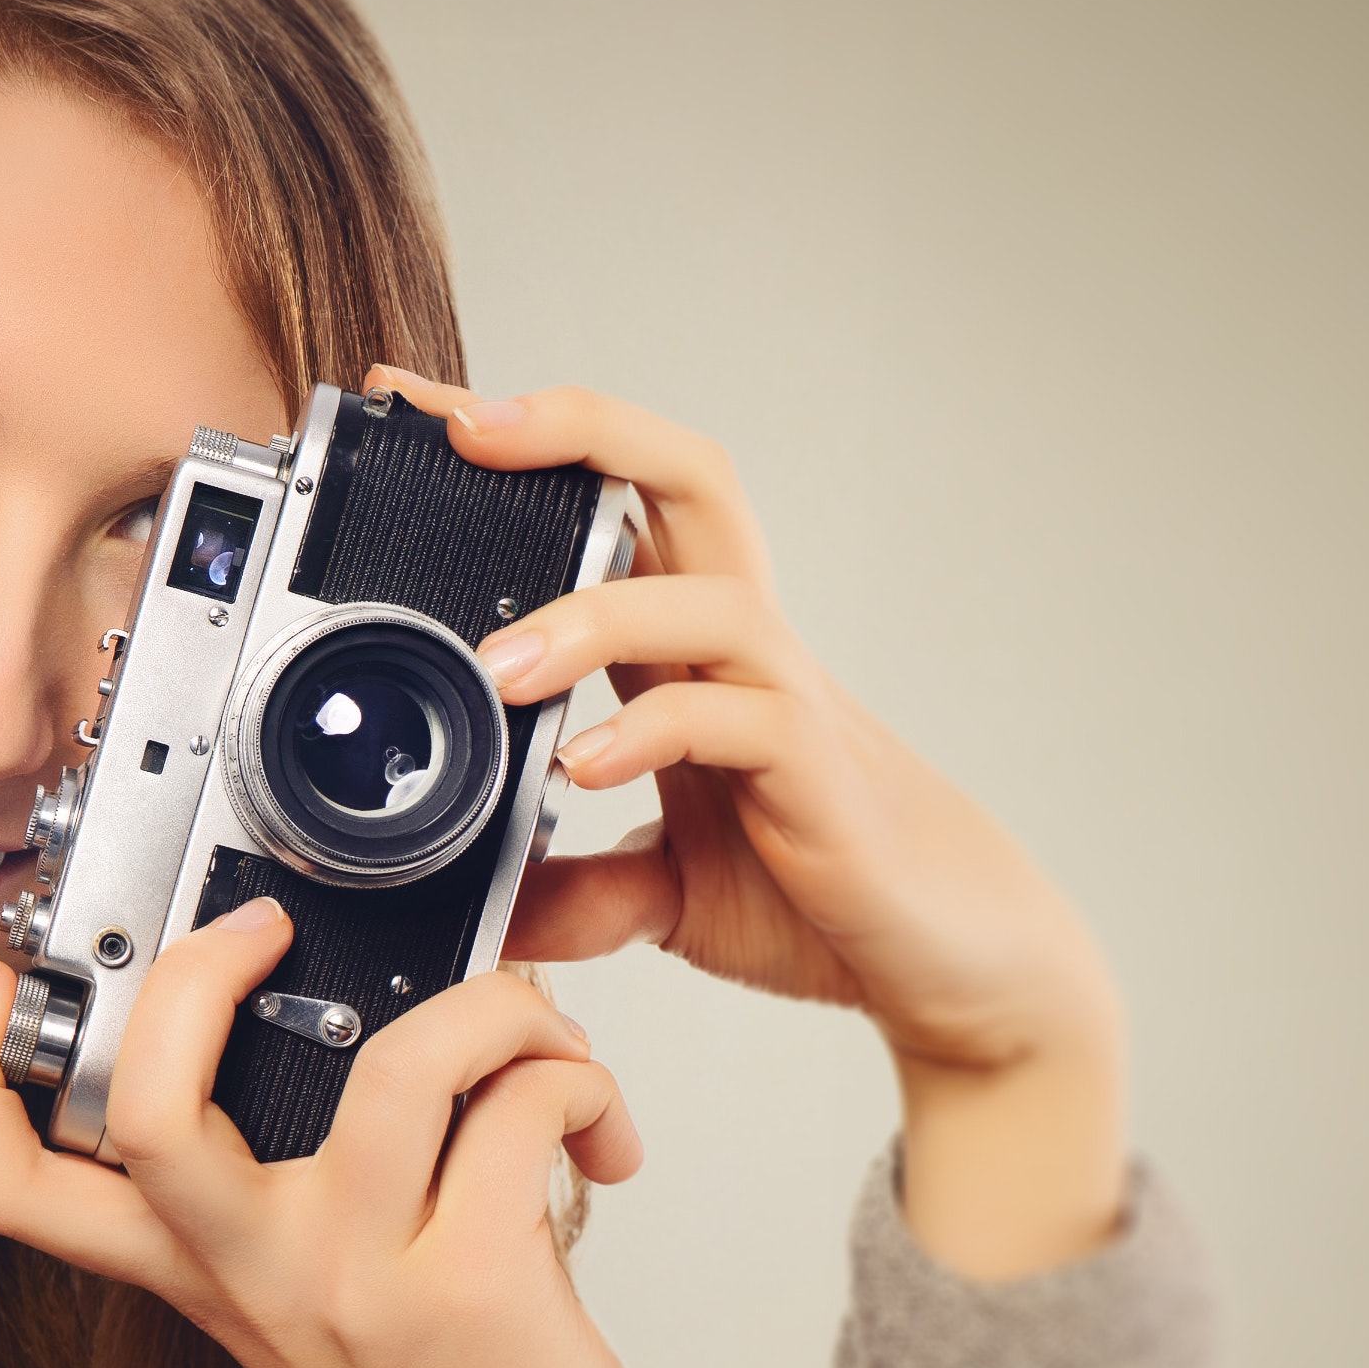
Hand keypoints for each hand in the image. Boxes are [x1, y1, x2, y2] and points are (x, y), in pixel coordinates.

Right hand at [0, 902, 664, 1367]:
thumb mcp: (316, 1318)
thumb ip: (292, 1202)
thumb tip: (352, 1032)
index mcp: (205, 1276)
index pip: (22, 1192)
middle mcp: (261, 1277)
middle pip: (149, 1107)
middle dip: (198, 973)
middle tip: (271, 928)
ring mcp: (362, 1280)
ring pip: (400, 1063)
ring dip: (495, 1006)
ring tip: (533, 1027)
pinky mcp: (478, 1285)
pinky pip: (522, 1108)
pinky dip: (575, 1079)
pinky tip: (596, 1123)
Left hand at [363, 367, 1128, 1279]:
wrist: (945, 961)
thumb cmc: (820, 895)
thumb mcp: (666, 894)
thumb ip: (576, 892)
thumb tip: (483, 910)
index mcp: (694, 654)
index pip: (620, 506)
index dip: (534, 445)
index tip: (423, 407)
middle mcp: (739, 651)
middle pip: (689, 478)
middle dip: (581, 430)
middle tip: (466, 426)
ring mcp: (785, 701)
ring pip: (704, 596)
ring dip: (591, 615)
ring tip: (496, 667)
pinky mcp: (816, 773)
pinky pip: (735, 721)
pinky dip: (652, 734)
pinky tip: (584, 768)